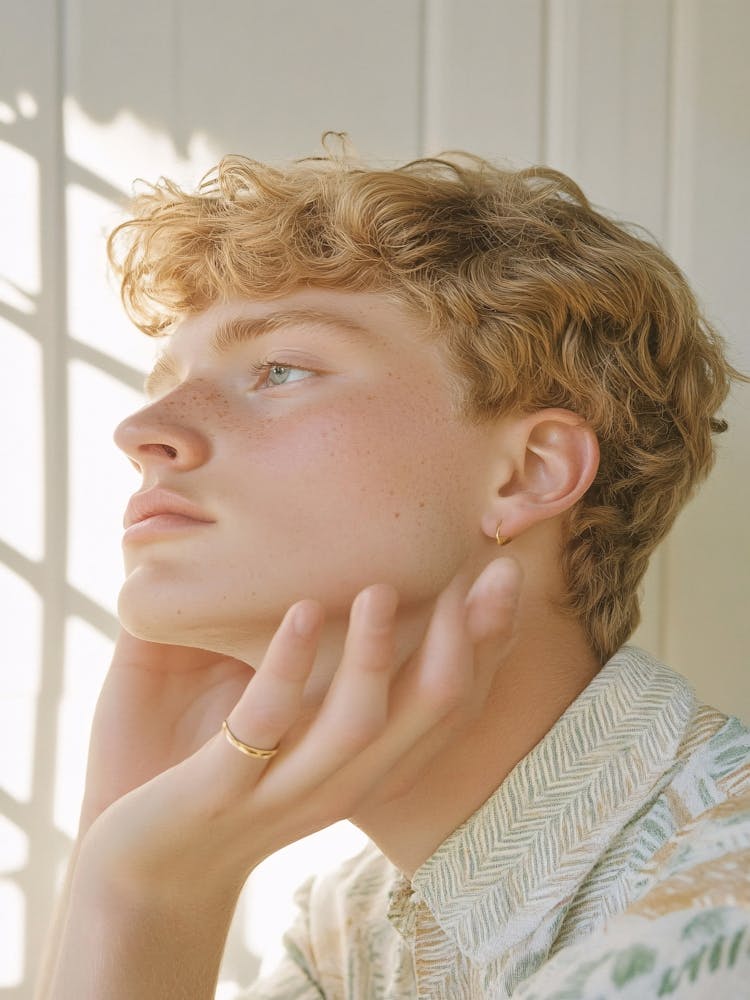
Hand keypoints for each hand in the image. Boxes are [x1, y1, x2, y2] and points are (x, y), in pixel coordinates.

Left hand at [79, 556, 521, 899]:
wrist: (157, 875)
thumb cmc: (236, 782)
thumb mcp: (304, 735)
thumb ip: (342, 681)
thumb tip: (367, 585)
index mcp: (375, 764)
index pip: (455, 706)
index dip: (491, 643)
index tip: (507, 571)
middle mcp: (349, 780)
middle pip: (433, 714)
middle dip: (468, 641)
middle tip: (485, 569)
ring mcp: (288, 789)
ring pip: (359, 727)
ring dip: (375, 656)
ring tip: (380, 589)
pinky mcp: (224, 791)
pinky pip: (264, 728)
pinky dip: (287, 668)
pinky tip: (299, 613)